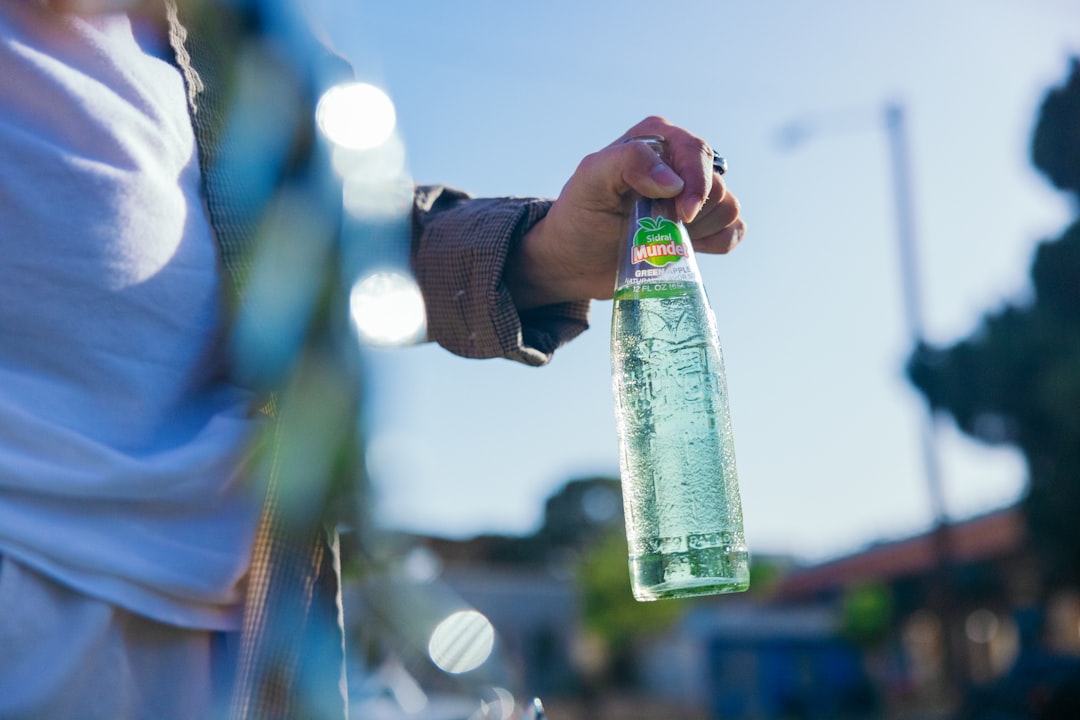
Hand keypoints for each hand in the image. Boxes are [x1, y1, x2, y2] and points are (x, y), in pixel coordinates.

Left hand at [506, 116, 744, 308]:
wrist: (576, 260)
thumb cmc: (580, 216)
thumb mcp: (590, 182)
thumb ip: (627, 162)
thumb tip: (673, 181)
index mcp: (657, 139)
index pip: (697, 153)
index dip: (696, 186)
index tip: (680, 216)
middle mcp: (680, 161)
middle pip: (717, 186)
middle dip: (690, 214)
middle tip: (654, 227)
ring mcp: (694, 194)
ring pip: (729, 209)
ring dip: (700, 231)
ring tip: (662, 237)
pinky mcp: (703, 225)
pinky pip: (734, 230)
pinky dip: (717, 243)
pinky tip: (686, 248)